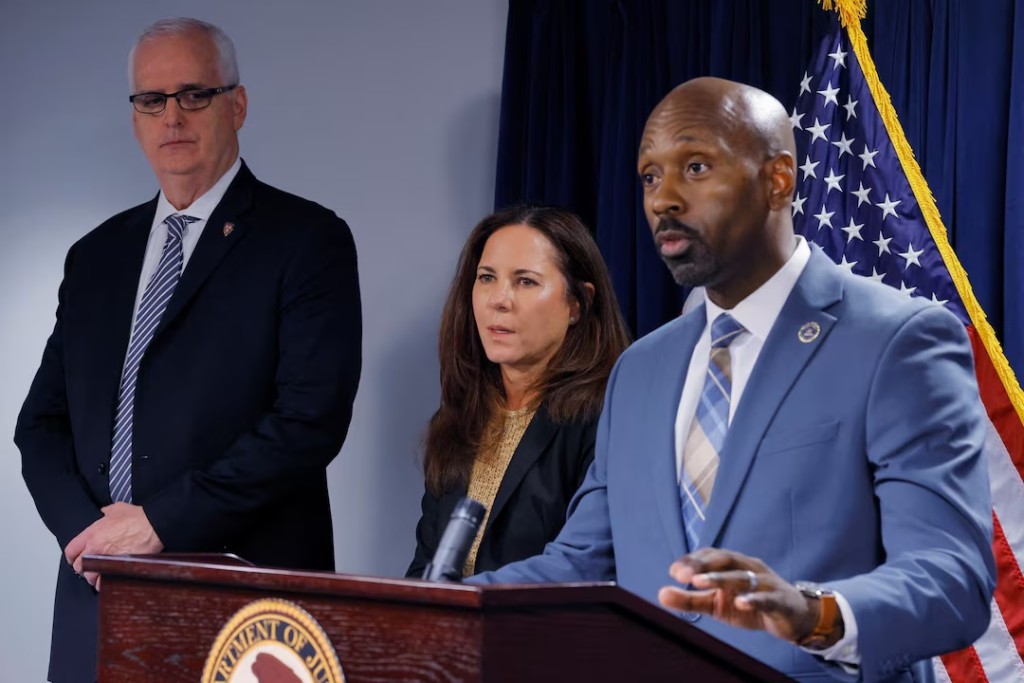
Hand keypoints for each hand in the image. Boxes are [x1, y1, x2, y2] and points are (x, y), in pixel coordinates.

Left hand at [64, 502, 163, 588]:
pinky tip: (110, 580)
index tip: (77, 558)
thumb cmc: (138, 518)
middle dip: (84, 568)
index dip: (73, 556)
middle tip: (92, 566)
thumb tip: (104, 512)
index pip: (71, 551)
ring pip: (90, 577)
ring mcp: (106, 560)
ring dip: (94, 577)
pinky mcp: (117, 569)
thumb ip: (107, 511)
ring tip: (101, 575)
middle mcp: (95, 549)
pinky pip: (104, 582)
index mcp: (92, 534)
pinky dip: (105, 583)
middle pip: (78, 566)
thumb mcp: (119, 508)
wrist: (154, 527)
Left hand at [658, 548, 825, 644]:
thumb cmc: (750, 605)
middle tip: (682, 575)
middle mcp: (749, 568)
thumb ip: (689, 599)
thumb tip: (660, 594)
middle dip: (702, 565)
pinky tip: (740, 603)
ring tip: (700, 582)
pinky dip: (753, 599)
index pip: (710, 555)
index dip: (692, 560)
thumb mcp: (717, 604)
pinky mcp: (780, 600)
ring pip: (742, 577)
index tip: (674, 571)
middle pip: (724, 560)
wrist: (794, 618)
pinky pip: (766, 598)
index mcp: (733, 565)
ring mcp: (765, 582)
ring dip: (720, 579)